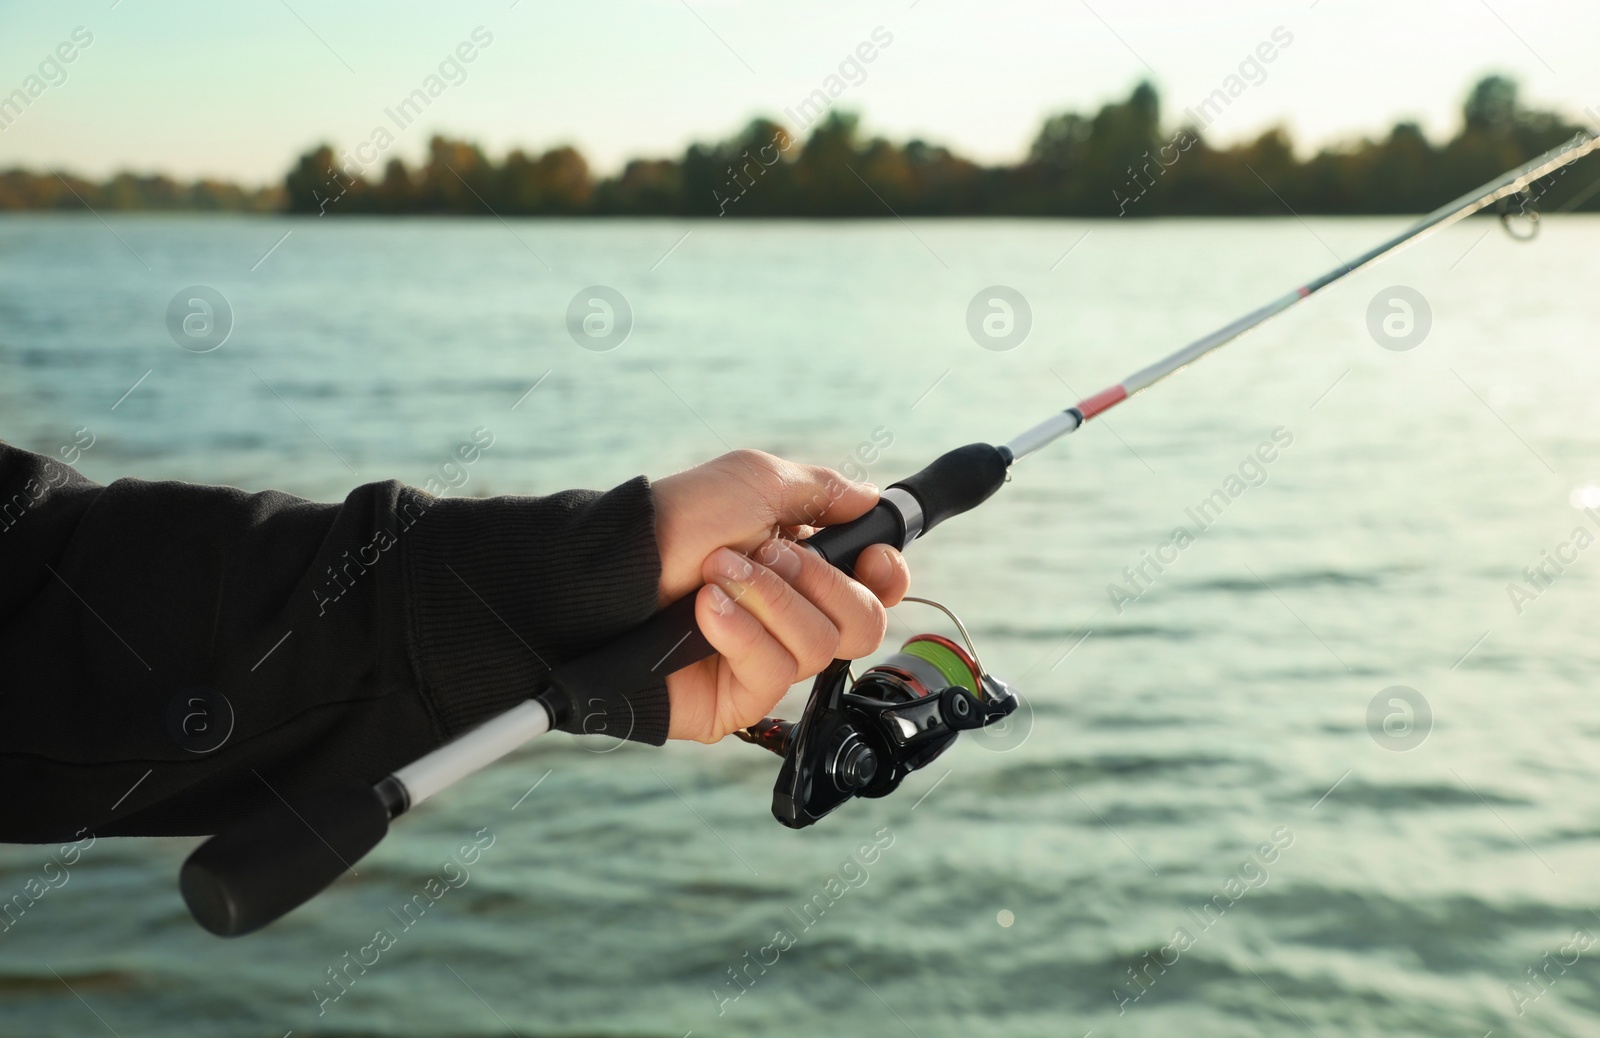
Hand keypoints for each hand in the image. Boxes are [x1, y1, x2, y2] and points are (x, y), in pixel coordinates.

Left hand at [652, 450, 909, 741]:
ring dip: (768, 599)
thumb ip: (822, 490)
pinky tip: (705, 612)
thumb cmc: (675, 521)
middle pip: (864, 623)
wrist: (610, 570)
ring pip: (821, 646)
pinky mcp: (739, 698)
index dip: (887, 575)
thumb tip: (871, 499)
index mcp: (806, 567)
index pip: (879, 588)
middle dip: (819, 581)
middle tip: (764, 555)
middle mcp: (792, 617)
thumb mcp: (754, 481)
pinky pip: (774, 674)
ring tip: (715, 577)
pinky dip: (741, 632)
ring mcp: (767, 660)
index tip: (871, 555)